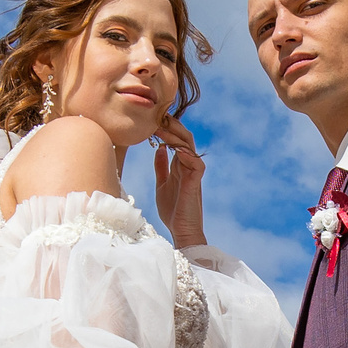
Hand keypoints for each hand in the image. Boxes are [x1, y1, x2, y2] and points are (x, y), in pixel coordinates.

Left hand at [152, 117, 205, 248]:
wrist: (181, 231)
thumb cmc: (173, 210)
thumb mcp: (162, 184)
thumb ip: (162, 167)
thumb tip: (159, 149)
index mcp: (180, 164)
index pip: (175, 139)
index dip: (166, 128)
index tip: (151, 119)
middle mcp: (188, 165)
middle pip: (183, 137)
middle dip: (171, 126)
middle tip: (156, 116)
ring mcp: (193, 173)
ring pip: (189, 146)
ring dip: (175, 136)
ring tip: (160, 128)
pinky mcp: (195, 183)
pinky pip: (196, 164)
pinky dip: (187, 155)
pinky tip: (174, 148)